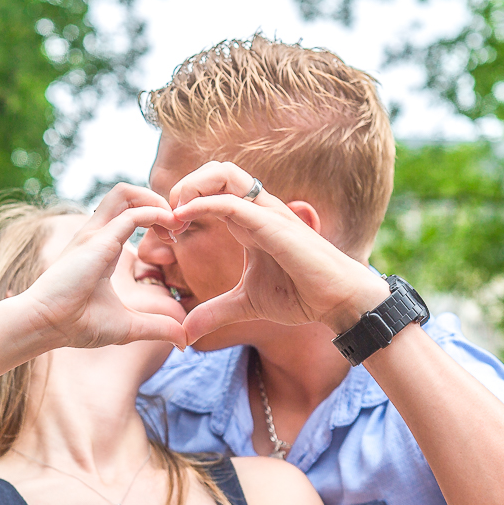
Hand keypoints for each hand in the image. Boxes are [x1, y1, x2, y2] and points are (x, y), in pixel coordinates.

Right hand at [22, 183, 186, 348]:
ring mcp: (95, 234)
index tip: (174, 240)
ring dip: (155, 200)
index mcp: (102, 246)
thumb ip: (157, 327)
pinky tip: (170, 230)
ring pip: (125, 192)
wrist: (47, 325)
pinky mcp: (97, 242)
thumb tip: (184, 339)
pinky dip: (154, 214)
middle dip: (157, 199)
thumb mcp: (128, 326)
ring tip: (174, 224)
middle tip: (177, 227)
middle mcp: (97, 234)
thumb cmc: (78, 324)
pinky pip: (130, 214)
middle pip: (126, 193)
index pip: (128, 212)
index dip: (155, 217)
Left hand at [168, 162, 389, 343]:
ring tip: (175, 213)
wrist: (337, 302)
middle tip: (168, 216)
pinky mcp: (273, 225)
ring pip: (224, 174)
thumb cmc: (300, 295)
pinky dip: (203, 204)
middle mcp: (256, 210)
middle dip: (185, 184)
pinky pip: (233, 203)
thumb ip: (214, 313)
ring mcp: (266, 213)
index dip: (184, 202)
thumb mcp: (246, 304)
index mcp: (249, 221)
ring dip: (192, 186)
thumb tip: (185, 334)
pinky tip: (183, 218)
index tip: (166, 232)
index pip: (213, 191)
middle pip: (217, 171)